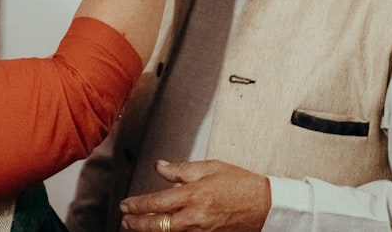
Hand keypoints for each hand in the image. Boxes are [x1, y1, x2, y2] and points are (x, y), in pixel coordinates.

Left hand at [119, 159, 269, 231]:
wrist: (266, 205)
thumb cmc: (241, 184)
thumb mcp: (209, 167)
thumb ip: (180, 169)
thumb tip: (159, 167)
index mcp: (194, 195)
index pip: (156, 202)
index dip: (137, 204)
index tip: (126, 204)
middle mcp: (195, 217)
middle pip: (157, 225)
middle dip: (137, 223)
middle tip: (126, 220)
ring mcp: (202, 231)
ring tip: (137, 227)